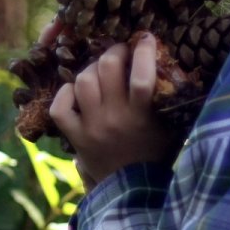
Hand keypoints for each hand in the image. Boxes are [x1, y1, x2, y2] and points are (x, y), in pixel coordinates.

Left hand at [50, 34, 181, 189]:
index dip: (144, 51)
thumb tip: (167, 61)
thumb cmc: (156, 153)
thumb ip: (166, 99)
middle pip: (107, 68)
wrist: (133, 191)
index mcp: (141, 116)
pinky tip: (76, 92)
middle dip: (115, 52)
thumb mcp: (169, 126)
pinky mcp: (75, 137)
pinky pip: (60, 107)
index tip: (147, 38)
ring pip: (83, 81)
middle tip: (121, 52)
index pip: (141, 77)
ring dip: (92, 69)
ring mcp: (91, 127)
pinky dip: (65, 94)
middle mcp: (113, 119)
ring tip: (100, 71)